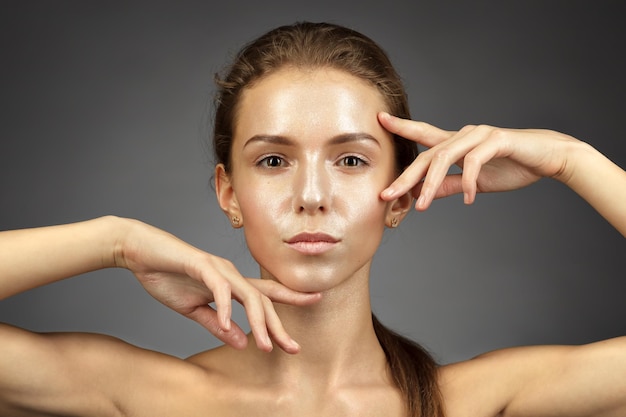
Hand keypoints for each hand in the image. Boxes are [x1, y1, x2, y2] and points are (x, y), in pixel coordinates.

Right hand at [114, 219, 320, 353]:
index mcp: (231, 284)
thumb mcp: (194, 310)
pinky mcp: (201, 266)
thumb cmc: (168, 276)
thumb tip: (242, 343)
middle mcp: (231, 274)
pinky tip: (228, 325)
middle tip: (294, 348)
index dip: (291, 299)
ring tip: (266, 346)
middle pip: (264, 300)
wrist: (141, 252)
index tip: (315, 303)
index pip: (266, 295)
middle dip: (280, 325)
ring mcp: (218, 269)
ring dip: (258, 322)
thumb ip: (218, 325)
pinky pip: (219, 289)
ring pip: (248, 295)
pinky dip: (224, 308)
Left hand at [378, 112, 580, 209]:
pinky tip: (468, 200)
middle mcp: (464, 135)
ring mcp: (479, 136)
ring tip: (421, 206)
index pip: (423, 134)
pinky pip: (474, 162)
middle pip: (427, 155)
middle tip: (387, 195)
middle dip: (405, 177)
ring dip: (431, 184)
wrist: (548, 159)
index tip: (380, 119)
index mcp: (457, 143)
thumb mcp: (473, 182)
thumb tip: (423, 194)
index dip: (402, 127)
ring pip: (445, 157)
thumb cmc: (511, 167)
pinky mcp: (497, 141)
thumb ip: (449, 185)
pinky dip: (468, 182)